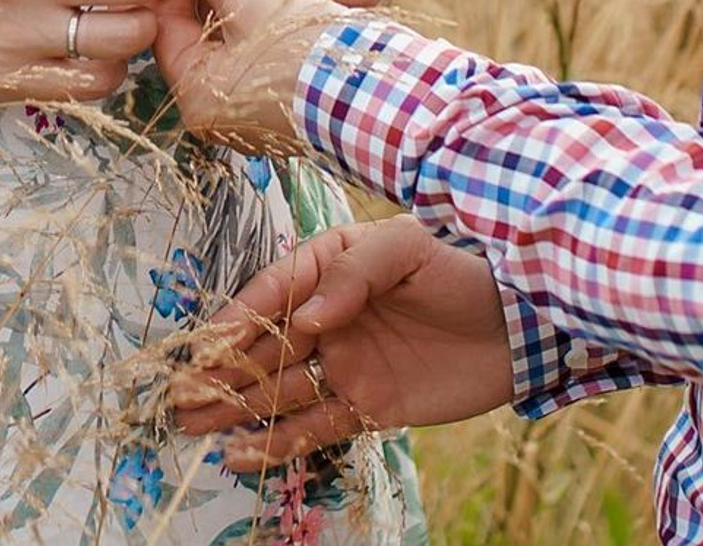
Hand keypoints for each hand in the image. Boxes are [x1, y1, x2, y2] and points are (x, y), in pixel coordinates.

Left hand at [149, 0, 339, 151]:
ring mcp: (275, 78)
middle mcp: (233, 91)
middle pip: (215, 6)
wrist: (389, 96)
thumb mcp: (250, 4)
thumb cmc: (305, 61)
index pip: (169, 17)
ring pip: (257, 1)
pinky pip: (291, 9)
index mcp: (202, 92)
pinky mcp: (313, 61)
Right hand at [169, 215, 514, 468]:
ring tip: (190, 425)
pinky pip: (317, 424)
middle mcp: (331, 316)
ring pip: (280, 388)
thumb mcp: (408, 248)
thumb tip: (310, 314)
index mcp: (331, 265)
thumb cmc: (464, 266)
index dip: (238, 317)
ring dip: (235, 406)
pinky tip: (244, 453)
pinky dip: (280, 440)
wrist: (525, 320)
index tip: (206, 343)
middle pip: (265, 345)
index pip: (274, 292)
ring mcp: (347, 362)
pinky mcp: (370, 404)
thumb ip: (353, 273)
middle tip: (176, 395)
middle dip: (219, 369)